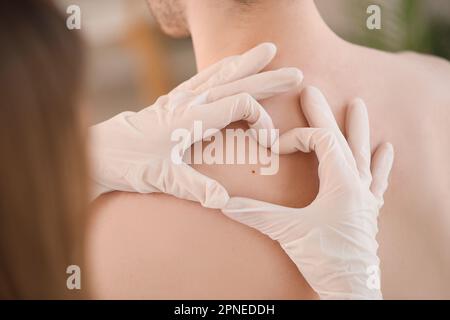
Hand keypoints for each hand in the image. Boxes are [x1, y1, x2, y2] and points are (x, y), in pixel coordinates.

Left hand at [89, 43, 302, 207]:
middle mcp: (188, 102)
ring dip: (247, 63)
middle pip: (236, 83)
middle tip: (296, 73)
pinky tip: (232, 62)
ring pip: (221, 74)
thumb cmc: (129, 164)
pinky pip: (203, 77)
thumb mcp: (161, 179)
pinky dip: (223, 67)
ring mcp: (181, 98)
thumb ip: (193, 188)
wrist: (102, 151)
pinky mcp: (175, 100)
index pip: (240, 105)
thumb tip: (222, 200)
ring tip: (269, 50)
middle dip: (268, 79)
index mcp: (190, 118)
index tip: (269, 143)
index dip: (261, 120)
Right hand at [222, 86, 393, 298]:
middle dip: (324, 113)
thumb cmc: (326, 258)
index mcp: (341, 181)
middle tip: (312, 90)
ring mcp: (365, 196)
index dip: (296, 136)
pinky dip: (380, 163)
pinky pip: (377, 179)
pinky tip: (387, 149)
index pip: (321, 140)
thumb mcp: (289, 232)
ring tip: (359, 105)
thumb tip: (223, 203)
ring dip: (358, 128)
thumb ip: (256, 213)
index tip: (275, 148)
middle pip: (341, 138)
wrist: (351, 288)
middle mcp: (357, 183)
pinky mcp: (367, 209)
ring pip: (363, 153)